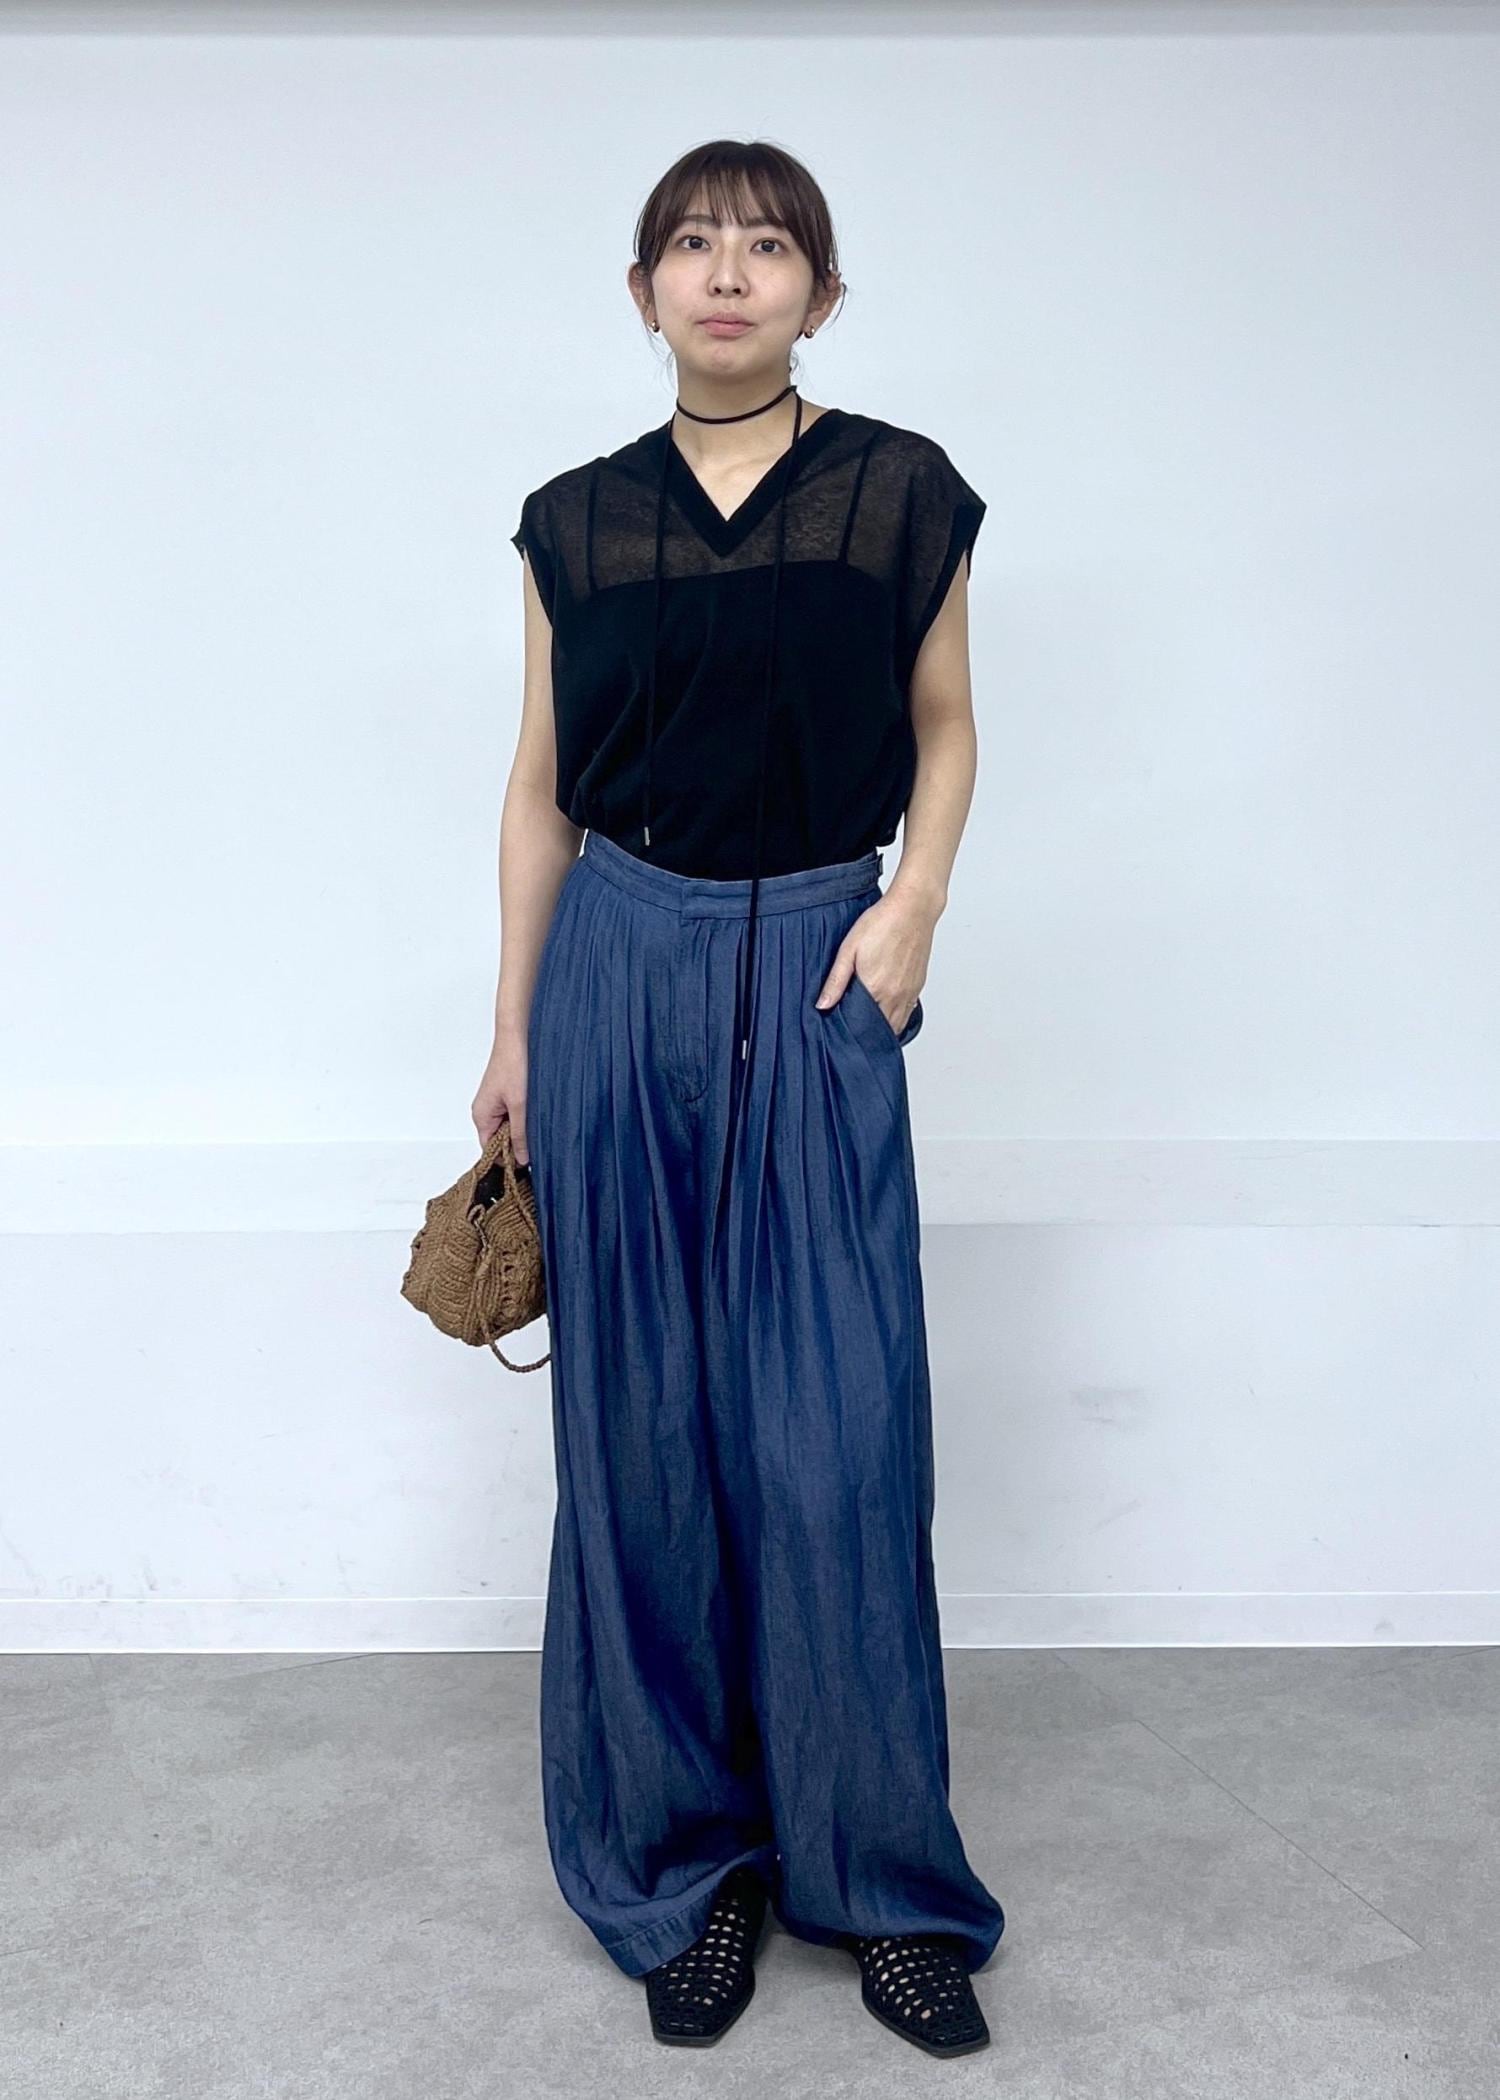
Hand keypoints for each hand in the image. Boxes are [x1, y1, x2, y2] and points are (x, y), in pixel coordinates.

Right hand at [472, 1028, 527, 1163]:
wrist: (518, 1036)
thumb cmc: (513, 1064)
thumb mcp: (521, 1106)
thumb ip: (520, 1135)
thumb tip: (522, 1159)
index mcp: (481, 1116)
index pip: (490, 1151)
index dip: (508, 1159)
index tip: (527, 1162)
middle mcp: (485, 1111)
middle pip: (500, 1140)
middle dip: (518, 1143)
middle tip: (537, 1140)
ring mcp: (495, 1103)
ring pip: (509, 1127)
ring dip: (523, 1128)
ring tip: (537, 1120)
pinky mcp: (505, 1095)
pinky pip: (514, 1114)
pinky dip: (524, 1116)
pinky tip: (536, 1109)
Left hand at [814, 898, 930, 1035]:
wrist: (913, 908)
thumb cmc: (882, 923)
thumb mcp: (849, 949)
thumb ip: (836, 981)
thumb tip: (822, 1005)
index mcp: (876, 989)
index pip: (862, 1026)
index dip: (851, 1031)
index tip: (841, 1030)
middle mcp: (896, 995)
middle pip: (881, 1030)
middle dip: (867, 1034)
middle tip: (853, 1030)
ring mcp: (910, 992)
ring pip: (897, 1025)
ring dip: (883, 1028)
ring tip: (868, 1025)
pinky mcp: (918, 986)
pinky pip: (908, 1013)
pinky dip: (897, 1018)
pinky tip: (885, 1010)